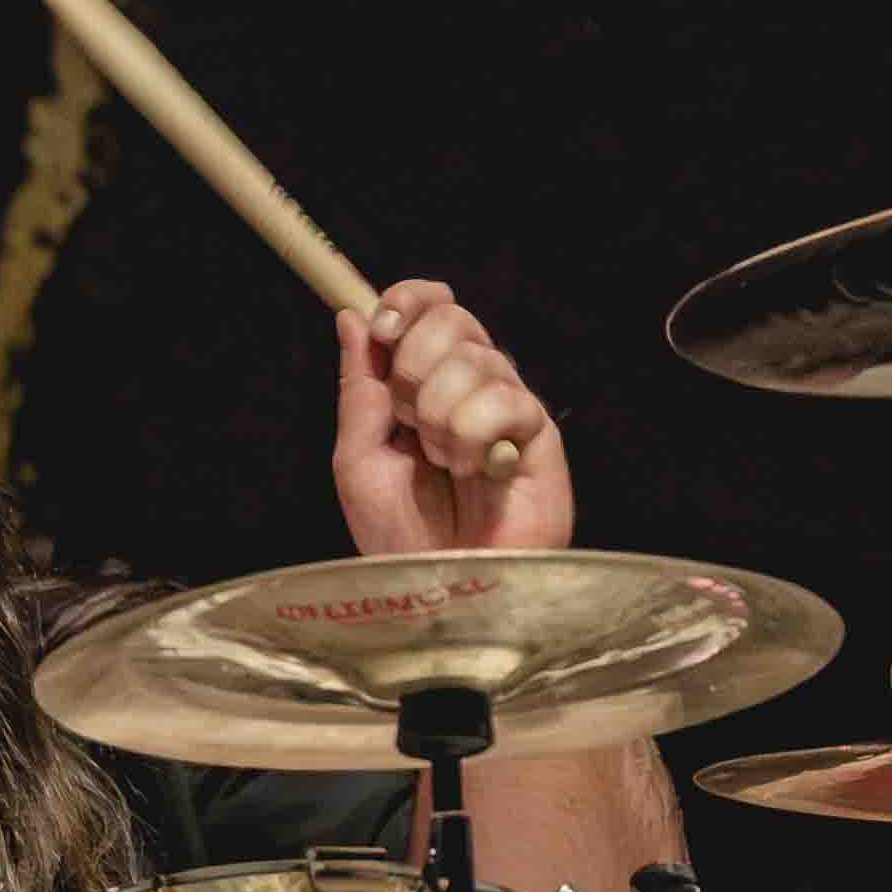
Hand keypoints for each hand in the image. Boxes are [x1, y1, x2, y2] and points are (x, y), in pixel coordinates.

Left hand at [329, 279, 573, 556]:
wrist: (442, 590)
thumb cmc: (399, 538)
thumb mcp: (358, 458)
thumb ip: (359, 388)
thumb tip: (352, 317)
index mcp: (422, 384)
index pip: (426, 306)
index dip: (406, 301)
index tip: (383, 326)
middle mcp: (467, 387)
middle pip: (452, 317)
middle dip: (413, 365)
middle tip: (408, 423)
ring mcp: (505, 407)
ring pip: (474, 357)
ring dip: (439, 416)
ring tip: (444, 465)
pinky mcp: (539, 433)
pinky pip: (505, 397)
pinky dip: (474, 435)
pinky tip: (478, 472)